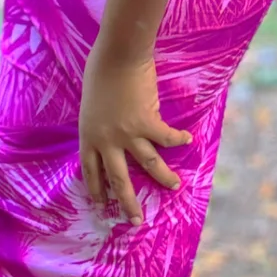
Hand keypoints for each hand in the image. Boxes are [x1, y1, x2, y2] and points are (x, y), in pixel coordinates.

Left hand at [79, 45, 191, 225]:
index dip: (97, 188)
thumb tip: (115, 131)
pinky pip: (166, 138)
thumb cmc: (100, 71)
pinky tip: (188, 140)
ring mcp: (129, 134)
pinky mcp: (148, 122)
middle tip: (136, 220)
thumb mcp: (92, 103)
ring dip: (163, 177)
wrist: (117, 56)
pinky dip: (178, 139)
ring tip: (175, 186)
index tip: (101, 204)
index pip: (91, 171)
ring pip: (149, 164)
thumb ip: (101, 122)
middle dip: (128, 202)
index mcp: (89, 136)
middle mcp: (108, 141)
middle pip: (119, 180)